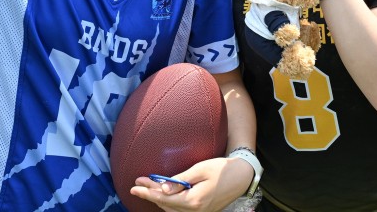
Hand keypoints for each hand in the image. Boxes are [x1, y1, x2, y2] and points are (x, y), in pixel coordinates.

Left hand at [130, 156, 252, 210]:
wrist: (242, 176)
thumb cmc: (222, 169)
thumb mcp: (200, 170)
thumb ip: (180, 180)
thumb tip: (162, 189)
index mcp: (193, 201)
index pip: (164, 198)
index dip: (148, 193)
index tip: (134, 187)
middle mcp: (195, 211)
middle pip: (166, 205)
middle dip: (151, 194)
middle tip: (138, 183)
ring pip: (172, 209)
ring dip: (159, 199)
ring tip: (148, 186)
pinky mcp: (202, 211)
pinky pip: (180, 210)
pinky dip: (169, 202)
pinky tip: (164, 194)